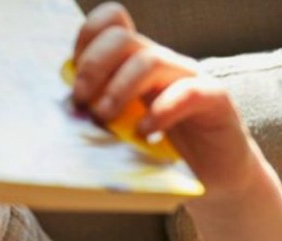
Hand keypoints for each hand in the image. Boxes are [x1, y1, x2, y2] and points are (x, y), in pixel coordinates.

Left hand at [72, 3, 261, 194]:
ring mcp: (189, 76)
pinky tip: (145, 133)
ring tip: (105, 119)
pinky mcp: (214, 98)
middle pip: (121, 38)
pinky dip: (160, 112)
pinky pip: (187, 92)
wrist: (216, 175)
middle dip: (93, 68)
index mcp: (135, 64)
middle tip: (82, 103)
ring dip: (118, 90)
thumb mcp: (124, 129)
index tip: (74, 79)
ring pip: (149, 61)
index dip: (87, 41)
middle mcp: (161, 63)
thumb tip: (65, 112)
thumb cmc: (165, 152)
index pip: (111, 24)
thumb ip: (100, 113)